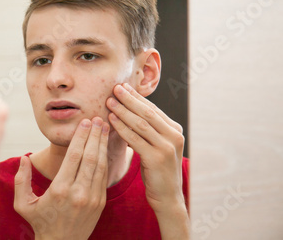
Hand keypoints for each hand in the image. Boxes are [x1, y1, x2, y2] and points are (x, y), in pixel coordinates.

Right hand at [14, 117, 108, 239]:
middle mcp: (78, 193)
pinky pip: (103, 176)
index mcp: (59, 190)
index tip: (84, 122)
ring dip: (102, 144)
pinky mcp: (100, 202)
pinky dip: (105, 158)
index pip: (73, 157)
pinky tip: (104, 146)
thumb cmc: (40, 222)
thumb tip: (25, 158)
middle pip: (90, 157)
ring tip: (104, 127)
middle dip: (94, 136)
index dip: (81, 137)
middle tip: (97, 118)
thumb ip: (21, 180)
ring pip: (100, 165)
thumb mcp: (23, 204)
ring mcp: (92, 198)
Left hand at [106, 83, 188, 239]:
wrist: (168, 198)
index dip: (136, 97)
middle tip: (114, 88)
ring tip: (109, 102)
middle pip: (147, 112)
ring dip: (123, 111)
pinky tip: (111, 120)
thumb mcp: (155, 146)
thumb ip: (147, 130)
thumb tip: (128, 109)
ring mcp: (167, 147)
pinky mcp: (157, 158)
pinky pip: (135, 138)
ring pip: (140, 123)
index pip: (152, 109)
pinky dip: (122, 127)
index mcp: (175, 130)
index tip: (122, 86)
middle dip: (129, 99)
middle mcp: (174, 136)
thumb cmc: (157, 170)